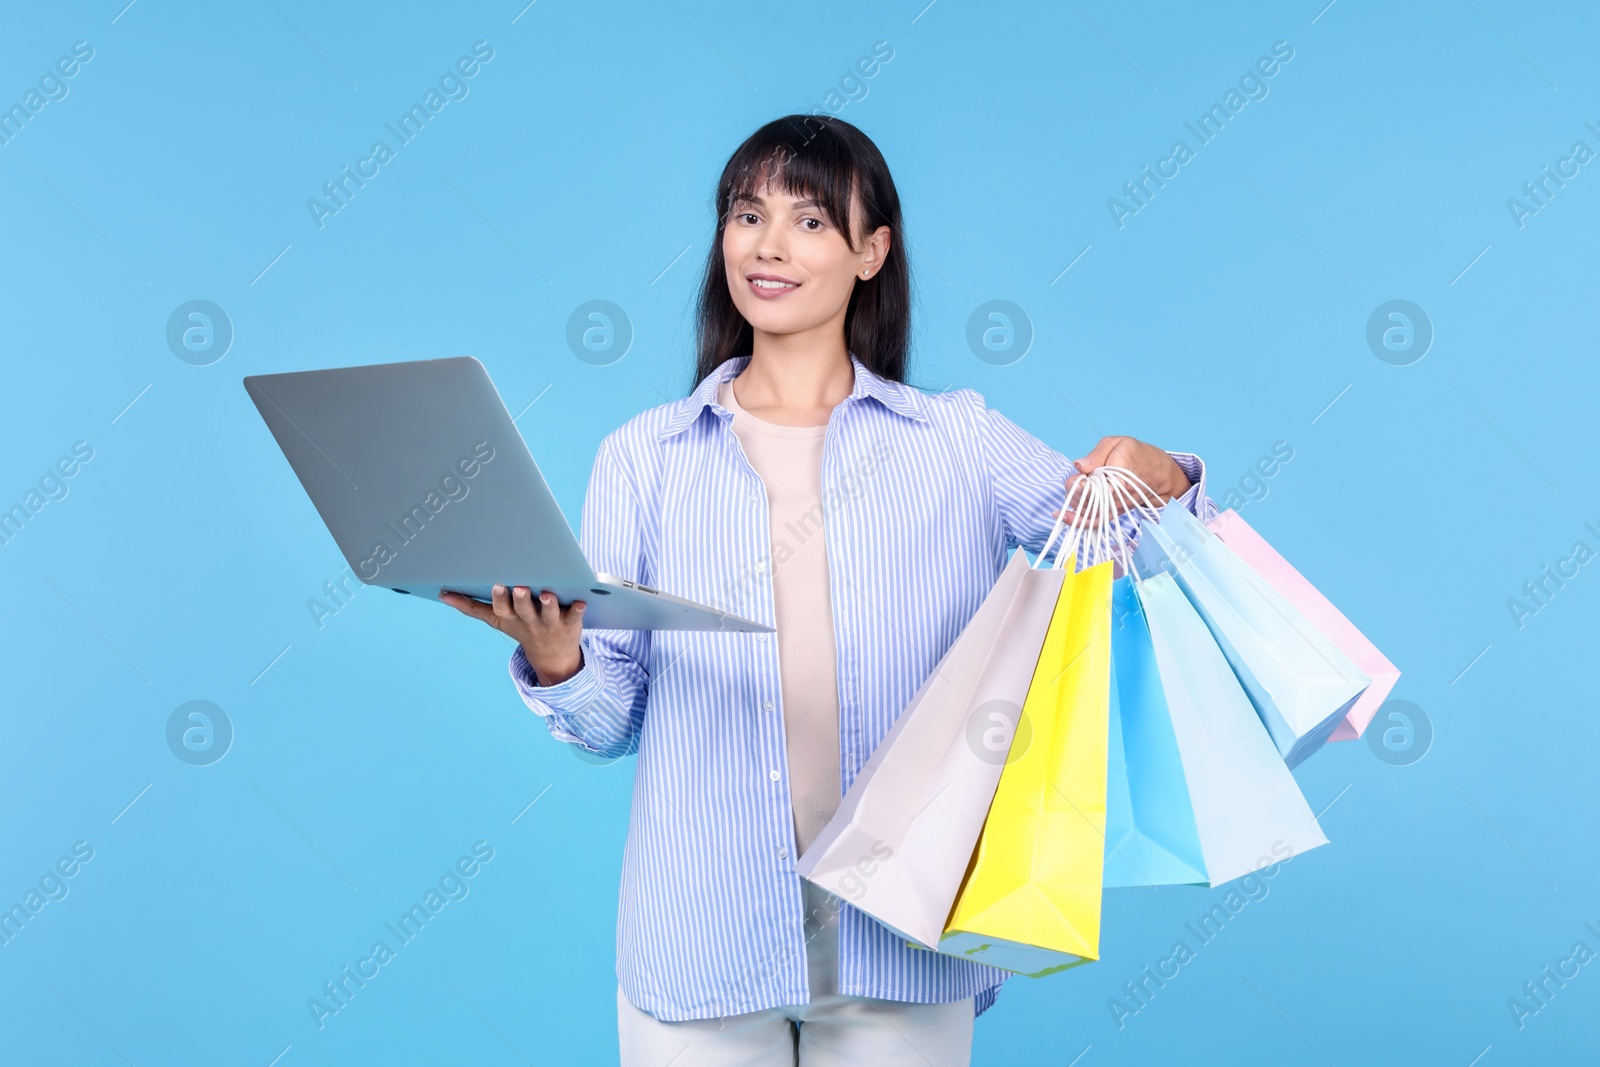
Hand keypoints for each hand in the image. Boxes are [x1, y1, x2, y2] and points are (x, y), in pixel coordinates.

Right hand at [439, 585, 586, 685]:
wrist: (552, 657)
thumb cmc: (522, 628)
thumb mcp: (497, 620)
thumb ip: (472, 607)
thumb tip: (443, 595)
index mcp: (511, 619)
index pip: (502, 609)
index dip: (500, 598)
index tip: (497, 584)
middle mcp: (530, 621)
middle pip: (524, 610)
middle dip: (521, 600)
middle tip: (520, 587)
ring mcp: (550, 623)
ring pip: (549, 613)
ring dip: (548, 604)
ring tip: (547, 595)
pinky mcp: (570, 623)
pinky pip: (575, 616)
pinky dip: (578, 610)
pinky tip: (581, 602)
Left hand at [1051, 436, 1190, 522]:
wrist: (1156, 471)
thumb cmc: (1134, 453)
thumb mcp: (1117, 443)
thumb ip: (1096, 455)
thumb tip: (1078, 465)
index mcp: (1121, 476)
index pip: (1099, 488)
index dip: (1082, 487)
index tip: (1074, 480)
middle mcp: (1119, 495)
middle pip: (1091, 502)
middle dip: (1075, 493)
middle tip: (1071, 482)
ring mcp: (1117, 506)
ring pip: (1091, 512)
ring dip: (1075, 503)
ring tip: (1071, 489)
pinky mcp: (1114, 512)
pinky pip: (1096, 521)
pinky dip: (1079, 522)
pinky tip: (1064, 517)